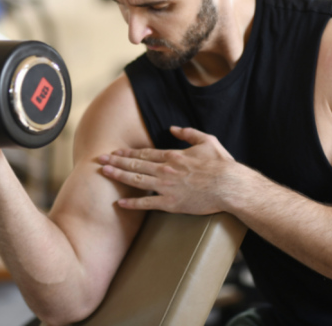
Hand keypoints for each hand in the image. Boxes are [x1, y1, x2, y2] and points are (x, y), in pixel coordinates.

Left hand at [99, 126, 239, 214]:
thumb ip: (188, 133)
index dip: (128, 152)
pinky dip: (133, 203)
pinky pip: (147, 204)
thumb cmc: (221, 164)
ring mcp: (166, 187)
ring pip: (136, 180)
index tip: (115, 151)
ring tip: (104, 172)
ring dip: (119, 176)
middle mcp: (165, 170)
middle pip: (135, 164)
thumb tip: (173, 128)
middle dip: (116, 161)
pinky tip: (120, 202)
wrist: (230, 186)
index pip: (145, 153)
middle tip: (101, 159)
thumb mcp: (207, 140)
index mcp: (173, 155)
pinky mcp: (171, 203)